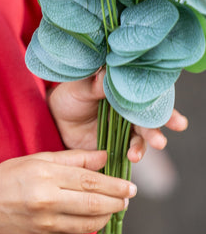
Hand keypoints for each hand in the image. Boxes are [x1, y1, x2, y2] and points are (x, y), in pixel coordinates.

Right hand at [0, 148, 135, 233]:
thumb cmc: (11, 175)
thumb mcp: (40, 159)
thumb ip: (74, 158)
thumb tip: (105, 157)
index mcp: (46, 176)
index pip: (90, 181)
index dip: (114, 185)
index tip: (130, 186)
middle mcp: (47, 201)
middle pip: (94, 205)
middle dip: (116, 202)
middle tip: (128, 198)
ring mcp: (45, 224)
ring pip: (88, 224)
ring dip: (106, 216)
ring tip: (114, 208)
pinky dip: (88, 226)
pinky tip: (91, 217)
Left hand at [47, 73, 188, 162]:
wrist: (57, 119)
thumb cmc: (70, 96)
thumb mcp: (78, 88)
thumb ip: (92, 85)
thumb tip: (103, 75)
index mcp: (125, 91)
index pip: (149, 96)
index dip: (163, 106)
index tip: (176, 119)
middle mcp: (131, 110)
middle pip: (150, 118)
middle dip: (159, 127)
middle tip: (165, 136)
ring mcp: (126, 129)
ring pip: (142, 137)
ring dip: (145, 144)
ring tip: (141, 151)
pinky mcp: (118, 146)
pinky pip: (129, 151)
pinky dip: (132, 155)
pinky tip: (130, 158)